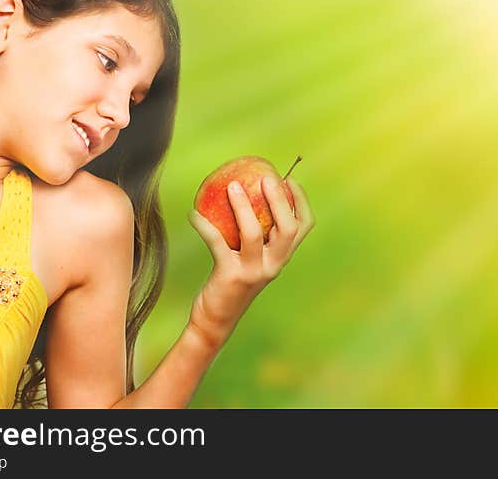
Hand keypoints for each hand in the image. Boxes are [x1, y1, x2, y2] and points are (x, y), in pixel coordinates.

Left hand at [186, 176, 314, 340]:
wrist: (216, 319)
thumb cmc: (232, 280)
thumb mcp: (251, 258)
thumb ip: (256, 236)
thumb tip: (246, 193)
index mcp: (282, 257)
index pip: (304, 226)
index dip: (300, 201)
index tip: (288, 179)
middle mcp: (274, 264)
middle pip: (287, 227)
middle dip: (279, 199)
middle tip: (265, 178)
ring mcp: (254, 271)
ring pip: (254, 233)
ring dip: (242, 207)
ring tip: (232, 186)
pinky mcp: (231, 276)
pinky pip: (217, 242)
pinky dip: (204, 225)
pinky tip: (194, 213)